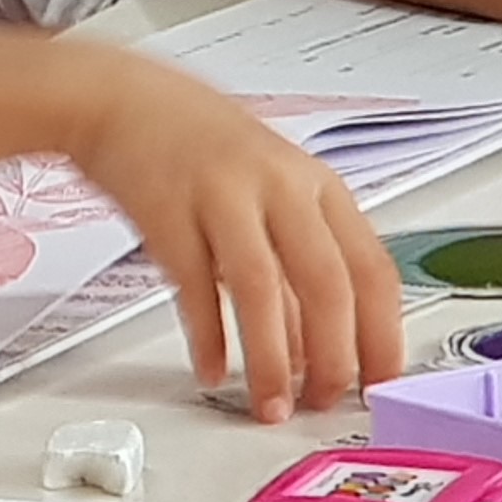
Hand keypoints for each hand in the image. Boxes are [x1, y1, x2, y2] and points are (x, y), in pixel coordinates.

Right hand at [64, 46, 403, 418]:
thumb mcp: (268, 188)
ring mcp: (222, 197)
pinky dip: (206, 337)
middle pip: (327, 284)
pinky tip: (210, 367)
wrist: (119, 99)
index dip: (383, 334)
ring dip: (270, 360)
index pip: (373, 269)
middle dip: (333, 357)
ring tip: (268, 402)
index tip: (382, 379)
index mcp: (318, 184)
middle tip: (324, 401)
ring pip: (263, 291)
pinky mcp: (166, 212)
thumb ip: (296, 259)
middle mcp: (278, 187)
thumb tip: (315, 343)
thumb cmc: (195, 143)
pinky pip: (194, 288)